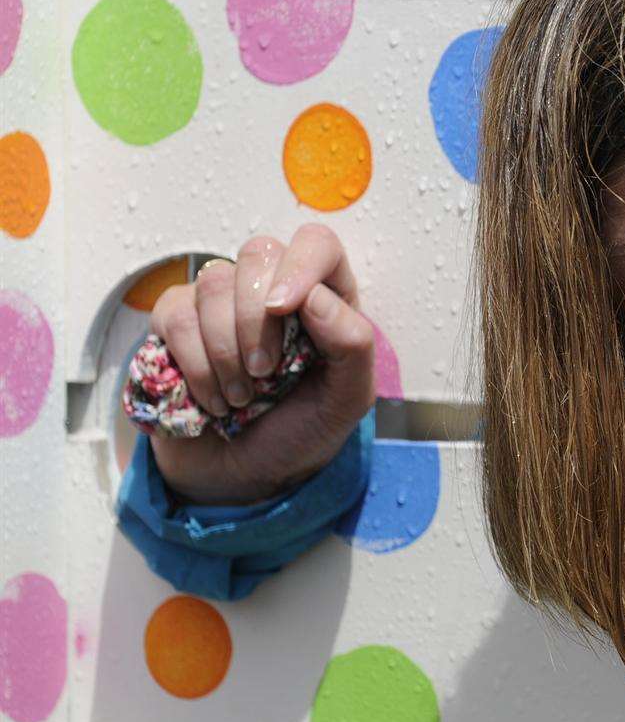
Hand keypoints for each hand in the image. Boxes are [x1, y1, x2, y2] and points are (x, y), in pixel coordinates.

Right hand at [145, 223, 375, 505]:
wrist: (243, 477)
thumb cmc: (302, 431)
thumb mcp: (348, 399)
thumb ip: (352, 344)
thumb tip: (316, 296)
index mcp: (326, 298)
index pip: (316, 244)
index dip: (299, 265)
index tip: (285, 309)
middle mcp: (274, 289)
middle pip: (258, 253)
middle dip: (257, 320)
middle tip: (265, 374)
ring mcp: (222, 302)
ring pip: (213, 282)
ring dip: (225, 350)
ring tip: (240, 396)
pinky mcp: (177, 321)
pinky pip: (174, 313)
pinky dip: (193, 362)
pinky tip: (210, 397)